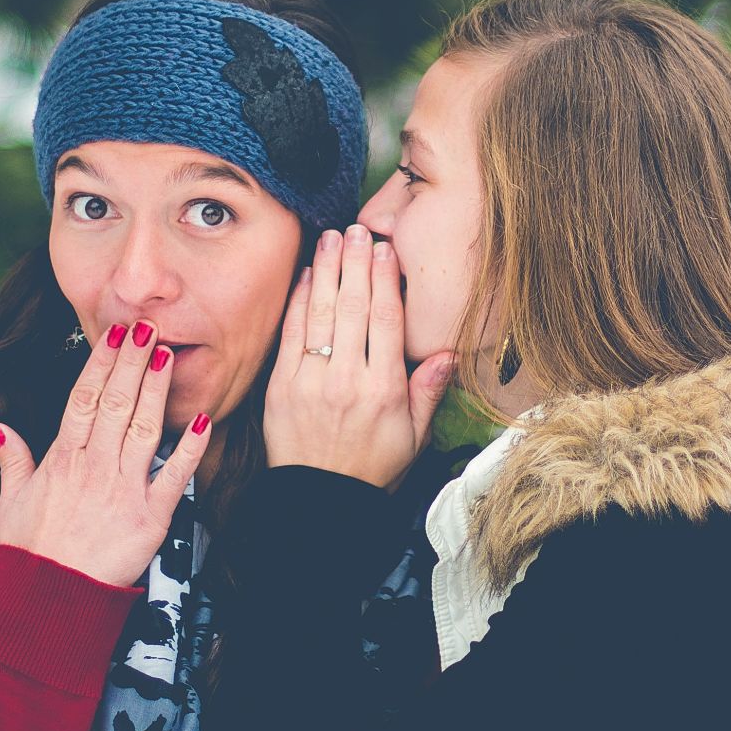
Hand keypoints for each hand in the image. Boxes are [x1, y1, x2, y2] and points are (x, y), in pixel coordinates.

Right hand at [0, 319, 212, 587]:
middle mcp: (93, 468)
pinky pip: (174, 477)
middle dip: (131, 362)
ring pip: (142, 428)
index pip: (83, 399)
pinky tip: (203, 420)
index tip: (113, 335)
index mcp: (61, 460)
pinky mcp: (151, 517)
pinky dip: (190, 448)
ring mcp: (122, 490)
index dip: (100, 364)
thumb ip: (12, 461)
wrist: (48, 600)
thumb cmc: (29, 554)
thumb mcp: (10, 503)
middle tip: (146, 326)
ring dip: (156, 390)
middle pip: (115, 403)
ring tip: (168, 355)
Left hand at [263, 224, 455, 489]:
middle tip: (358, 229)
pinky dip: (299, 301)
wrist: (321, 501)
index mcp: (384, 390)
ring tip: (332, 237)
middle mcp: (348, 380)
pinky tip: (308, 274)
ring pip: (322, 314)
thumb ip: (428, 392)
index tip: (386, 250)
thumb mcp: (414, 437)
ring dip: (327, 270)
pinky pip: (292, 334)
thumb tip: (447, 353)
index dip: (386, 280)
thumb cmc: (372, 468)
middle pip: (353, 307)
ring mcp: (311, 381)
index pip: (385, 321)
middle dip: (356, 263)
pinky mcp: (282, 386)